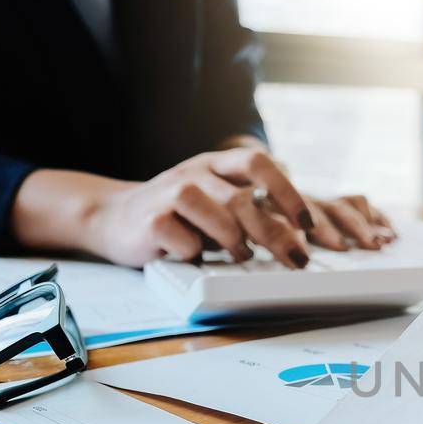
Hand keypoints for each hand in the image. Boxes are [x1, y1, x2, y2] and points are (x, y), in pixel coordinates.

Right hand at [13, 151, 395, 266]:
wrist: (113, 217)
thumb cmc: (178, 215)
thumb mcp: (214, 201)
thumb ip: (248, 208)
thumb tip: (298, 235)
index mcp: (216, 164)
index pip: (260, 165)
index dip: (288, 193)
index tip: (309, 224)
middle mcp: (195, 172)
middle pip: (244, 199)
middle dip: (276, 233)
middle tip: (296, 259)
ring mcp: (171, 192)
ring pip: (219, 217)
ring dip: (236, 243)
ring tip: (239, 255)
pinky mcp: (151, 219)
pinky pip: (187, 240)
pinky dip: (198, 253)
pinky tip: (194, 255)